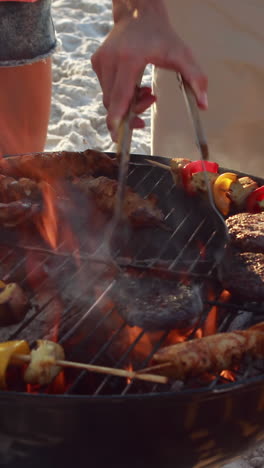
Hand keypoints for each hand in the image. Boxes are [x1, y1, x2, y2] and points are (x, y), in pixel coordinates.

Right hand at [91, 1, 207, 138]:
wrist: (138, 13)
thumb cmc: (161, 34)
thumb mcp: (183, 55)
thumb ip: (196, 79)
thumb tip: (204, 104)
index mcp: (128, 60)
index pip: (118, 99)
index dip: (117, 121)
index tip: (119, 137)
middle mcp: (110, 61)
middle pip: (113, 104)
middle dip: (130, 113)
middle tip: (150, 102)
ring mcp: (101, 62)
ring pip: (109, 98)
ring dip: (127, 103)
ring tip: (146, 91)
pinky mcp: (97, 63)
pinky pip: (106, 89)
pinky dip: (120, 94)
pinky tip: (135, 84)